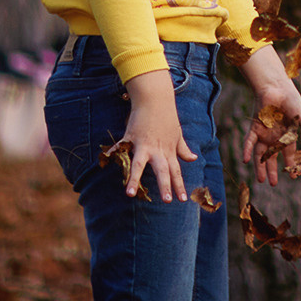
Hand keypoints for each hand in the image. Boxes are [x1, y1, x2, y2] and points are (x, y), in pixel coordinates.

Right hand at [120, 70, 196, 201]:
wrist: (155, 99)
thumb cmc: (167, 117)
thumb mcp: (177, 134)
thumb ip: (184, 149)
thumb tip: (194, 159)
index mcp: (168, 151)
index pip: (176, 171)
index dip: (179, 185)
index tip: (182, 200)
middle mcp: (157, 150)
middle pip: (162, 170)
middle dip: (165, 185)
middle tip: (167, 201)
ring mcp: (143, 144)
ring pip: (139, 165)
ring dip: (135, 179)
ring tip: (130, 194)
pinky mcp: (131, 137)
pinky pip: (122, 149)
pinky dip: (113, 154)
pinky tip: (106, 162)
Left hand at [238, 45, 300, 186]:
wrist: (276, 86)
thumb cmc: (290, 99)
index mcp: (287, 135)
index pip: (289, 154)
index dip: (291, 164)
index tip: (293, 177)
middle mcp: (275, 137)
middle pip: (272, 157)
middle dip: (272, 170)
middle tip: (272, 184)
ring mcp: (264, 133)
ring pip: (260, 154)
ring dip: (259, 166)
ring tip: (261, 180)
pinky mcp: (255, 127)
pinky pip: (250, 141)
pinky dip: (247, 150)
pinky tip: (246, 160)